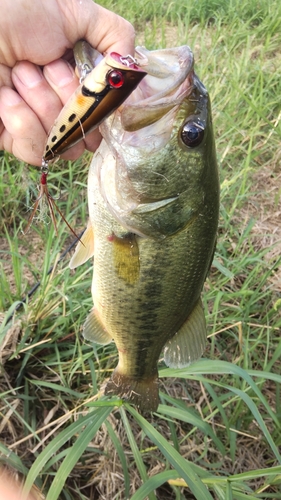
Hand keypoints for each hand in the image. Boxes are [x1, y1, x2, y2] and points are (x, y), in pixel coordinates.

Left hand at [0, 0, 134, 165]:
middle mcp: (62, 108)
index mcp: (80, 83)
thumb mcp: (75, 11)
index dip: (101, 105)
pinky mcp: (12, 139)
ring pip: (63, 144)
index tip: (88, 79)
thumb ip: (115, 35)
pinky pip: (35, 150)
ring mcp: (38, 126)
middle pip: (88, 135)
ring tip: (19, 72)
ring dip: (41, 101)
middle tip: (44, 65)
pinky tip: (6, 95)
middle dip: (68, 97)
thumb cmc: (18, 10)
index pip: (107, 117)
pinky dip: (22, 119)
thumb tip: (133, 70)